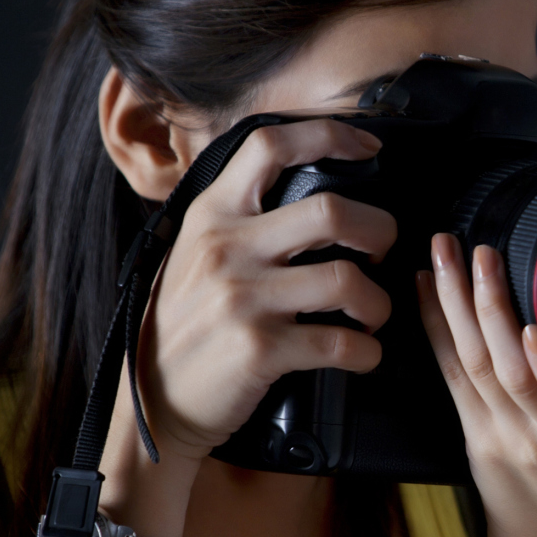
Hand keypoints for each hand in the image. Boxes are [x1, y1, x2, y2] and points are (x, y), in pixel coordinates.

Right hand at [134, 119, 396, 459]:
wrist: (154, 402)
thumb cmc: (184, 324)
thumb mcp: (194, 252)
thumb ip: (239, 219)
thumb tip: (307, 187)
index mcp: (212, 214)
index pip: (270, 145)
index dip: (330, 135)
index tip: (367, 147)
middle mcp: (226, 248)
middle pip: (332, 211)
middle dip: (379, 230)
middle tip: (383, 250)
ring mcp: (242, 299)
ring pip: (347, 280)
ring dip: (378, 301)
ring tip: (373, 313)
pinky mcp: (260, 350)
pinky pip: (341, 343)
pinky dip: (368, 352)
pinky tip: (363, 354)